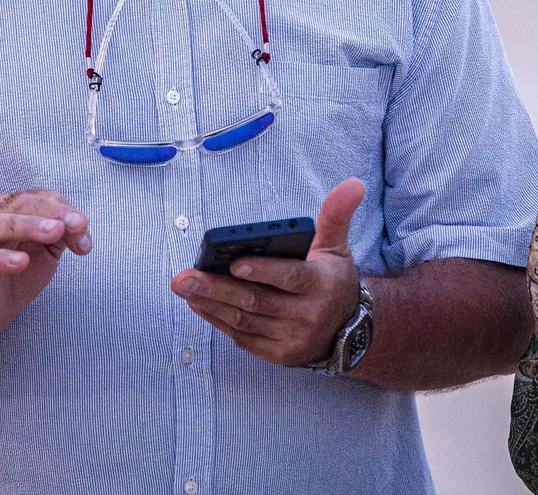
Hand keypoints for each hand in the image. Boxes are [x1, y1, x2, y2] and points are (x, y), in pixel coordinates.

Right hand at [0, 190, 90, 348]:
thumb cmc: (17, 273)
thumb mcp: (48, 251)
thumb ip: (65, 235)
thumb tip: (81, 227)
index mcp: (17, 210)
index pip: (44, 200)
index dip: (67, 212)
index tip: (84, 235)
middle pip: (23, 205)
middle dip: (53, 212)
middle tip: (76, 224)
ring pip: (1, 226)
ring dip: (29, 226)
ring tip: (54, 232)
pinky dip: (1, 259)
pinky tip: (21, 262)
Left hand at [170, 178, 365, 366]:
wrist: (347, 330)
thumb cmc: (332, 281)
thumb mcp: (337, 247)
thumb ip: (337, 215)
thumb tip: (353, 184)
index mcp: (321, 285)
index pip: (290, 277)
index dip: (263, 271)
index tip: (234, 263)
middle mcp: (306, 315)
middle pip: (257, 301)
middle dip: (217, 288)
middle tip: (185, 277)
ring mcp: (290, 338)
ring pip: (244, 320)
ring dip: (210, 303)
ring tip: (184, 286)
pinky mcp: (276, 354)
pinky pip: (242, 336)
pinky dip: (217, 320)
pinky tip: (198, 303)